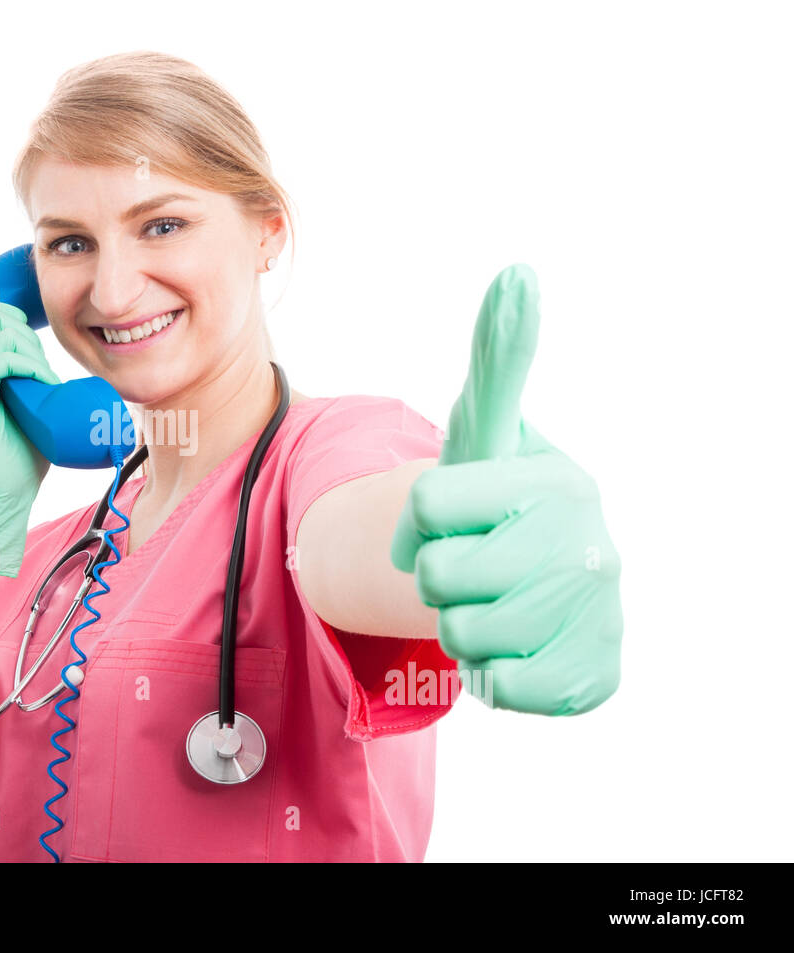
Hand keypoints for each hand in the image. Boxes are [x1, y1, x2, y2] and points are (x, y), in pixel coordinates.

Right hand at [0, 302, 61, 576]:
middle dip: (27, 335)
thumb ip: (38, 379)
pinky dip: (26, 366)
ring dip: (31, 352)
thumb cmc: (24, 453)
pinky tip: (40, 385)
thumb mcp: (37, 404)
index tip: (38, 353)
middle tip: (44, 372)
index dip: (13, 321)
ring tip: (45, 383)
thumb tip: (71, 364)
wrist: (7, 490)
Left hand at [389, 265, 621, 714]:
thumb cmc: (504, 502)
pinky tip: (515, 647)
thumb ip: (499, 356)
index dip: (415, 520)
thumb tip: (517, 271)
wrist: (556, 585)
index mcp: (554, 482)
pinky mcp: (593, 677)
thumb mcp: (492, 431)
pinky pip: (502, 689)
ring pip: (461, 635)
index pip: (425, 505)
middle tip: (471, 566)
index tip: (446, 519)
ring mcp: (596, 615)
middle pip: (439, 575)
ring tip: (492, 604)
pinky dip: (492, 676)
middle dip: (438, 575)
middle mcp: (589, 547)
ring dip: (459, 625)